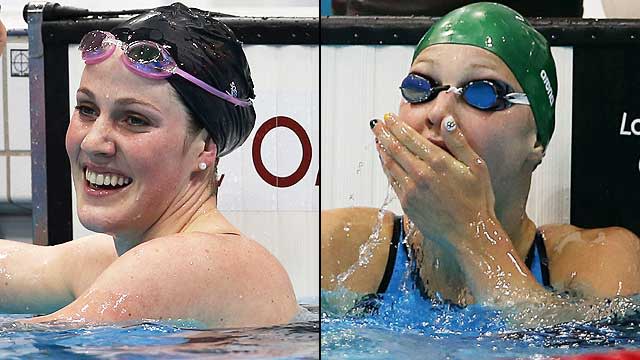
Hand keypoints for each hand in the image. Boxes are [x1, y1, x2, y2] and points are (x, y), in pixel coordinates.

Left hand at [371, 113, 495, 251]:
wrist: (470, 234)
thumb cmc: (477, 200)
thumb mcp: (476, 166)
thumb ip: (459, 142)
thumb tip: (447, 121)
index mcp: (438, 162)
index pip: (410, 138)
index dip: (397, 126)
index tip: (389, 117)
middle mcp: (421, 174)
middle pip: (395, 148)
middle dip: (383, 133)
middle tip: (376, 123)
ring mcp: (411, 190)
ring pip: (390, 164)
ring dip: (382, 149)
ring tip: (377, 138)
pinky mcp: (407, 204)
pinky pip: (392, 180)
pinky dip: (386, 167)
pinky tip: (385, 161)